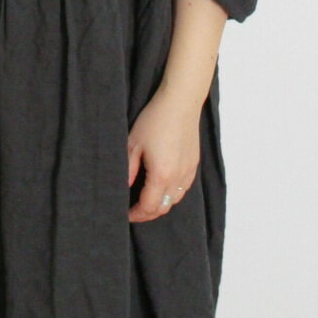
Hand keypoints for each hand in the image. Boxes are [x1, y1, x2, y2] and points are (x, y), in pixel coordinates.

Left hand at [127, 83, 200, 222]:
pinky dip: (171, 194)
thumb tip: (124, 187)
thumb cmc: (155, 120)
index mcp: (161, 175)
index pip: (149, 207)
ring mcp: (188, 171)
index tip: (126, 214)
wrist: (180, 103)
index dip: (136, 214)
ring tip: (146, 200)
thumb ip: (127, 169)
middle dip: (147, 213)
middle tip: (134, 211)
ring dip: (160, 204)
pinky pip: (183, 188)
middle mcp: (178, 178)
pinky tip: (162, 186)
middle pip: (163, 208)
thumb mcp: (133, 144)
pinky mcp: (194, 164)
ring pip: (175, 200)